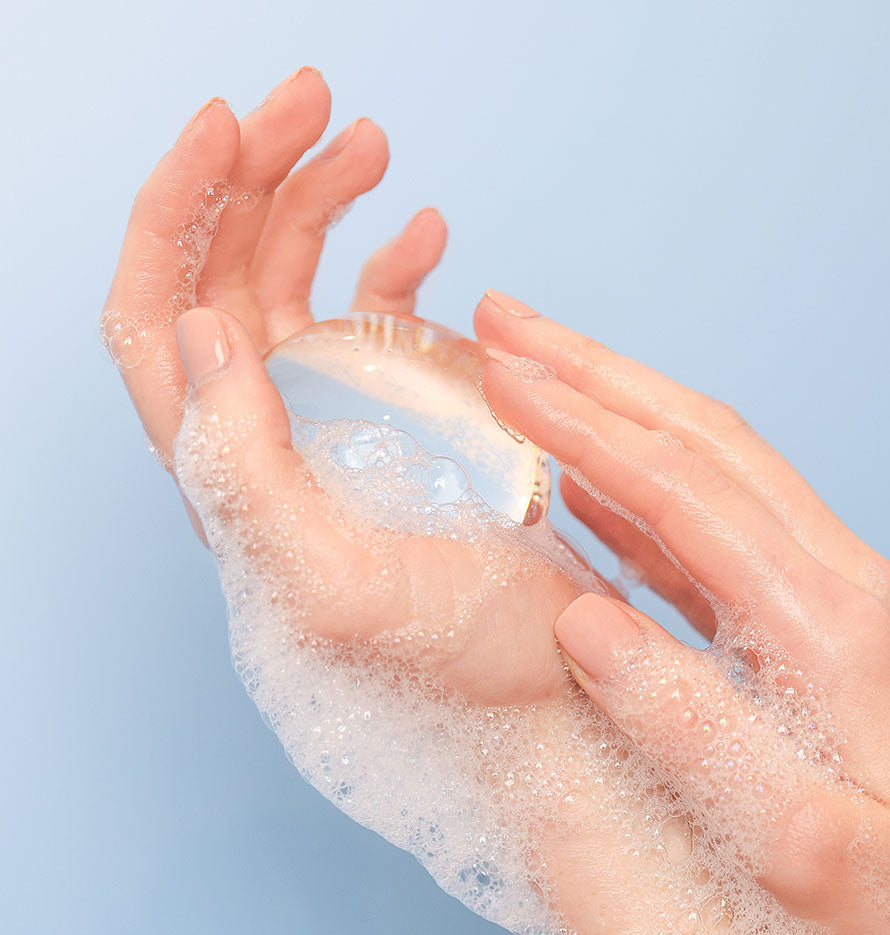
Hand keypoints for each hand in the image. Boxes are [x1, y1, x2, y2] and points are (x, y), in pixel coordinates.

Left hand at [100, 70, 581, 704]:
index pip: (155, 318)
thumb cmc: (455, 672)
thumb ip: (241, 474)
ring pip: (289, 284)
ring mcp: (332, 425)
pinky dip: (387, 260)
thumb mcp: (331, 588)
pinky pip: (368, 321)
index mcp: (228, 477)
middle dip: (250, 173)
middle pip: (218, 276)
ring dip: (315, 199)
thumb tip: (200, 331)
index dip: (172, 211)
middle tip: (310, 98)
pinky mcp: (399, 423)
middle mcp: (265, 441)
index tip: (227, 126)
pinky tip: (424, 229)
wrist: (548, 696)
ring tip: (369, 140)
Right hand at [474, 292, 889, 934]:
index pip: (680, 487)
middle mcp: (834, 577)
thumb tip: (581, 622)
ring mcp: (832, 588)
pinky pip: (719, 527)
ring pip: (712, 461)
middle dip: (594, 370)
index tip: (504, 376)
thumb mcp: (801, 842)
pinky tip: (593, 483)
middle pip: (699, 437)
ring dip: (618, 405)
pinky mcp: (820, 616)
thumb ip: (686, 723)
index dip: (582, 425)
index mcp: (825, 622)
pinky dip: (645, 488)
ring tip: (535, 372)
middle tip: (505, 322)